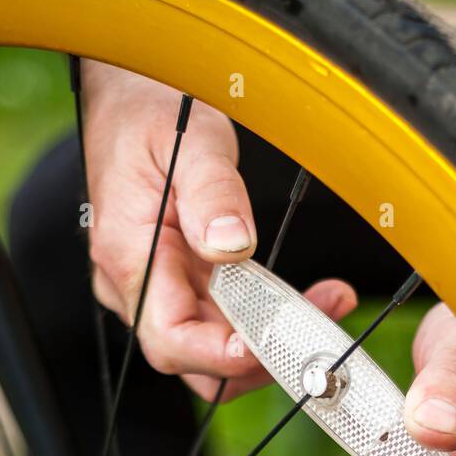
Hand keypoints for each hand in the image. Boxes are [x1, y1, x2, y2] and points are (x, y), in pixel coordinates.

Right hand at [81, 63, 356, 400]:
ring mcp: (158, 289)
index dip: (219, 355)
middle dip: (258, 356)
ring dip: (269, 340)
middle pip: (194, 358)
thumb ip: (212, 193)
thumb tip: (233, 245)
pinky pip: (220, 321)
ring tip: (326, 303)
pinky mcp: (180, 285)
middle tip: (316, 331)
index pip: (170, 337)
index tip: (267, 344)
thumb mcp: (190, 138)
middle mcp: (137, 286)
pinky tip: (306, 297)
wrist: (128, 98)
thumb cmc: (151, 113)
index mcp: (129, 257)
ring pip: (211, 348)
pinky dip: (263, 319)